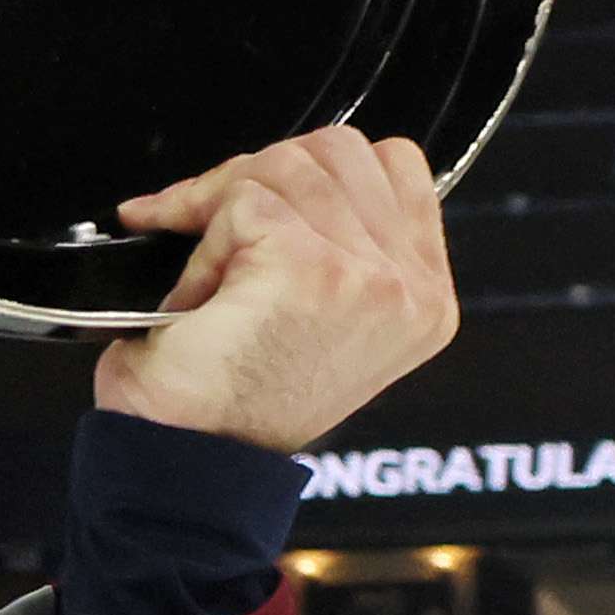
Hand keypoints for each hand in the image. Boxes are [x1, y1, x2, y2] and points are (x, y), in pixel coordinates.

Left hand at [92, 128, 454, 452]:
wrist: (187, 464)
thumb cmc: (233, 405)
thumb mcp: (320, 318)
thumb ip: (343, 243)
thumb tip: (293, 164)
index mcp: (427, 300)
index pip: (395, 165)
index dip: (316, 173)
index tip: (263, 213)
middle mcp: (411, 289)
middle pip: (340, 149)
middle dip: (262, 178)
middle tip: (215, 234)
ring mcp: (368, 276)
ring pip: (286, 164)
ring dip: (222, 210)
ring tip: (207, 279)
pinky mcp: (308, 266)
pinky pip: (240, 199)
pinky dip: (197, 236)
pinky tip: (195, 294)